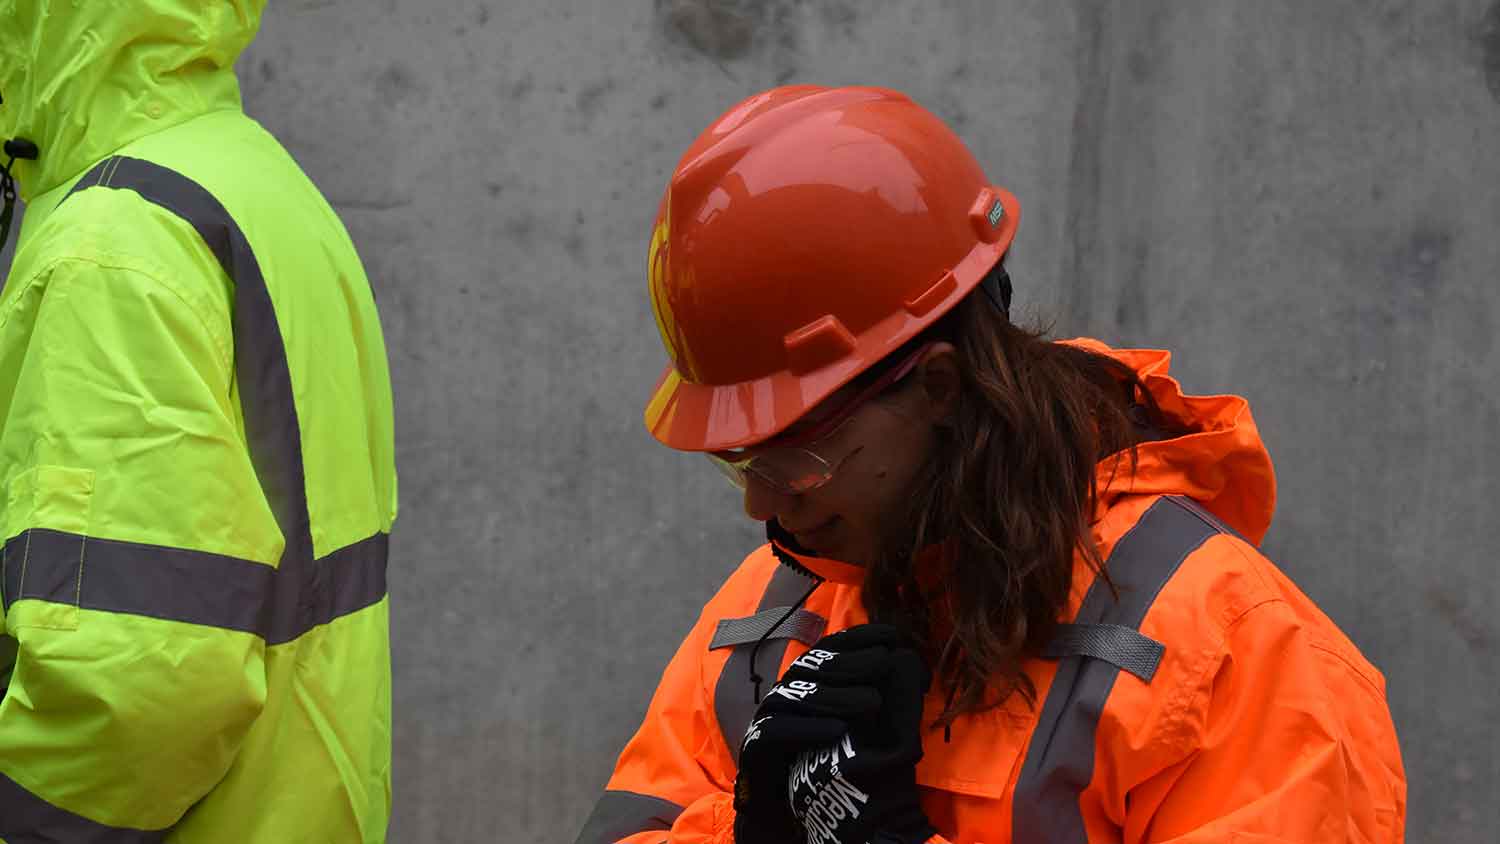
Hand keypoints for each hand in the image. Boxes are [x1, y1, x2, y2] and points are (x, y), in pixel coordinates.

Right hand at [732, 624, 934, 843]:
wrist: (782, 805)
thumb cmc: (824, 758)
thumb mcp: (856, 722)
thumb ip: (875, 694)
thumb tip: (910, 669)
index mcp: (807, 680)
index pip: (831, 647)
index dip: (860, 637)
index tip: (893, 637)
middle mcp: (785, 690)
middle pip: (815, 666)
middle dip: (853, 663)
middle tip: (886, 664)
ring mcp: (767, 716)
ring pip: (798, 695)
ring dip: (838, 696)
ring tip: (873, 703)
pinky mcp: (755, 745)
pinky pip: (778, 731)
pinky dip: (808, 729)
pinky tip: (838, 731)